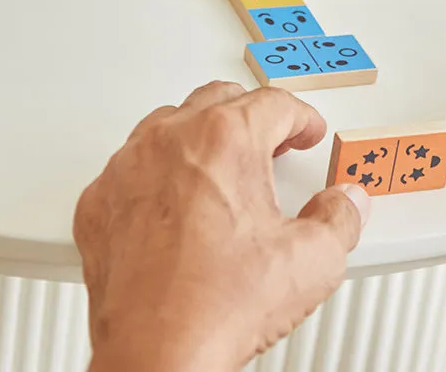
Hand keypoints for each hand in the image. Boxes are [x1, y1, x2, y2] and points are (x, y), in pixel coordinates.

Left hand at [76, 83, 368, 371]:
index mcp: (226, 138)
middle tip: (272, 143)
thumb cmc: (217, 306)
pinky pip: (130, 167)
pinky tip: (174, 203)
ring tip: (224, 168)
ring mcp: (129, 168)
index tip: (305, 131)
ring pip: (170, 124)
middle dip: (253, 117)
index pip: (275, 103)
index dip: (301, 118)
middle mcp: (172, 140)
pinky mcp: (99, 202)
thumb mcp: (313, 260)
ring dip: (202, 137)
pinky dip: (155, 174)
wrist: (155, 357)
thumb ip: (341, 218)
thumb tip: (346, 203)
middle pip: (221, 100)